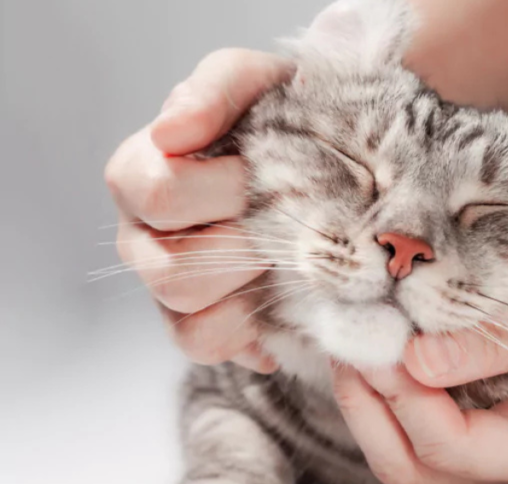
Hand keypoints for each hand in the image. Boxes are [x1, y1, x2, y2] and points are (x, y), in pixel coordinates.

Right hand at [104, 49, 293, 372]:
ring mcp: (167, 286)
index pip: (158, 194)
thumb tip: (170, 132)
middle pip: (170, 269)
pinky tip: (281, 300)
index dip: (225, 188)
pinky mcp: (199, 324)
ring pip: (186, 314)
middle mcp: (141, 236)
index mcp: (141, 173)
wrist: (333, 157)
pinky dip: (248, 329)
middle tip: (290, 219)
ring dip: (250, 288)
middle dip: (247, 246)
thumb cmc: (282, 116)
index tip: (265, 168)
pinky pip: (206, 345)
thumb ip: (213, 92)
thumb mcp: (255, 81)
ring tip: (286, 256)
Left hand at [331, 225, 507, 483]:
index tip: (381, 344)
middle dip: (374, 412)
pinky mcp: (488, 415)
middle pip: (418, 466)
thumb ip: (481, 346)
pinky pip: (424, 422)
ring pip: (412, 452)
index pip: (454, 448)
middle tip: (349, 348)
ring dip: (374, 404)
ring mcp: (502, 441)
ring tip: (354, 345)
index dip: (408, 400)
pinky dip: (393, 392)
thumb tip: (407, 362)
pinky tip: (378, 350)